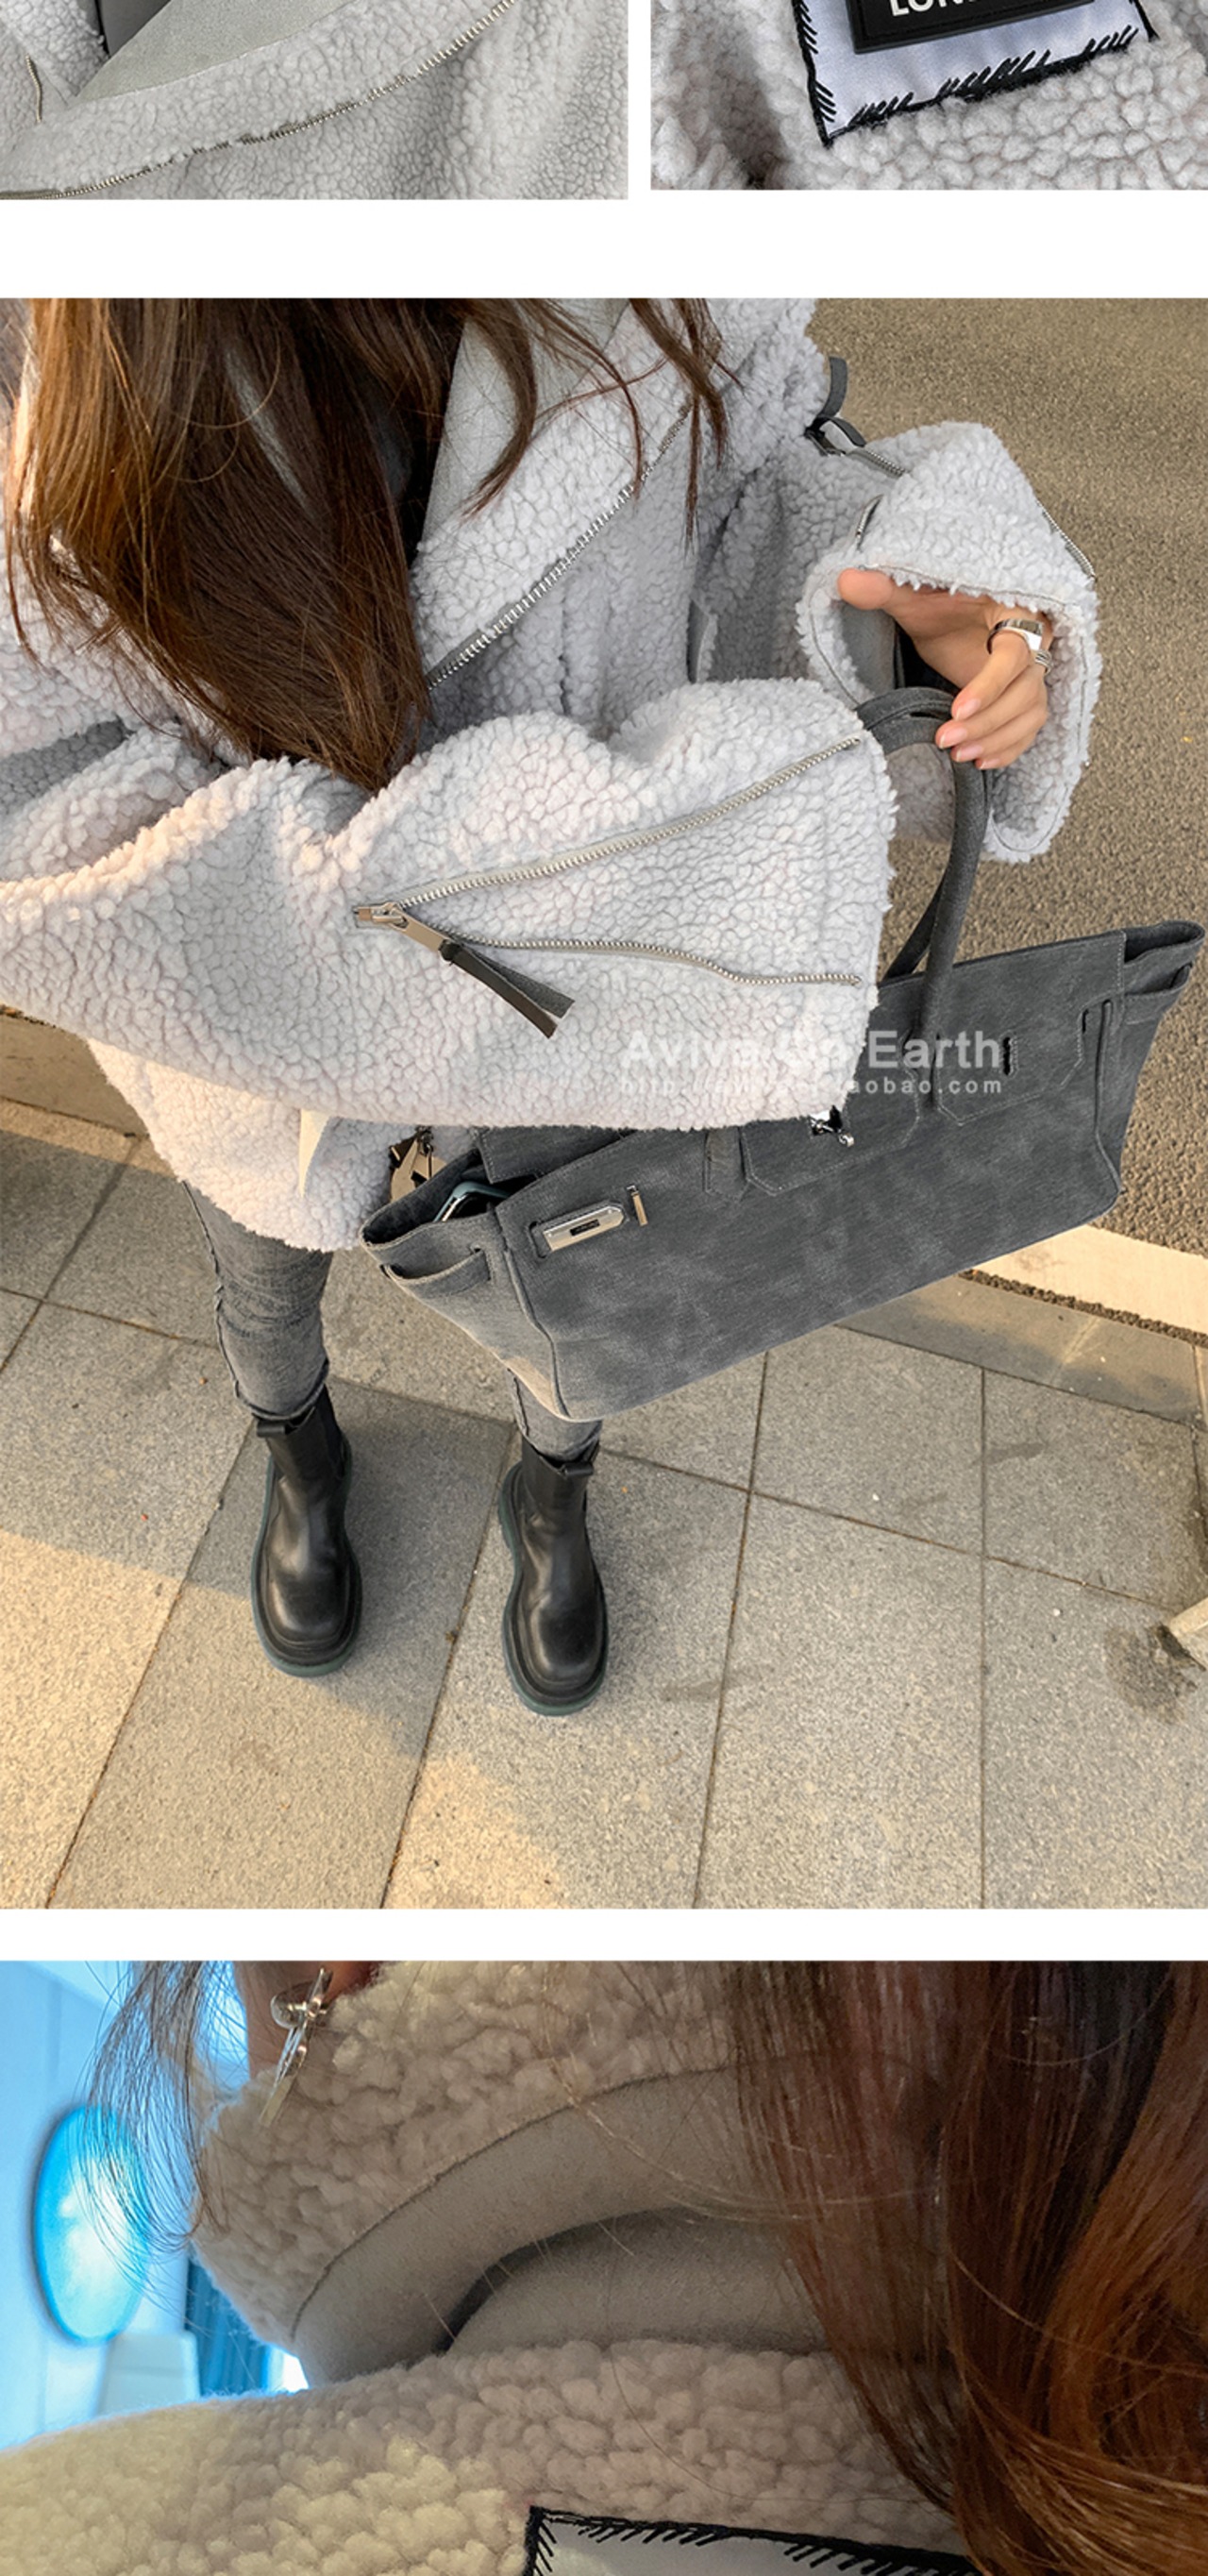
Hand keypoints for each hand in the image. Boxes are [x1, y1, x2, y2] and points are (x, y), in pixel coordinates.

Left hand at [836, 567, 1051, 771]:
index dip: (989, 684)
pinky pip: (1029, 725)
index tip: (957, 710)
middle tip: (946, 739)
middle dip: (987, 721)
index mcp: (1016, 610)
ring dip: (997, 738)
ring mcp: (1032, 671)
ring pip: (1030, 712)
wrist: (954, 613)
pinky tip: (981, 759)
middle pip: (1025, 691)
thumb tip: (846, 579)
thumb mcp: (913, 596)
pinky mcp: (1024, 695)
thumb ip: (885, 588)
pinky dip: (1010, 746)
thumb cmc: (940, 602)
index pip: (1014, 654)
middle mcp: (1034, 641)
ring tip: (959, 753)